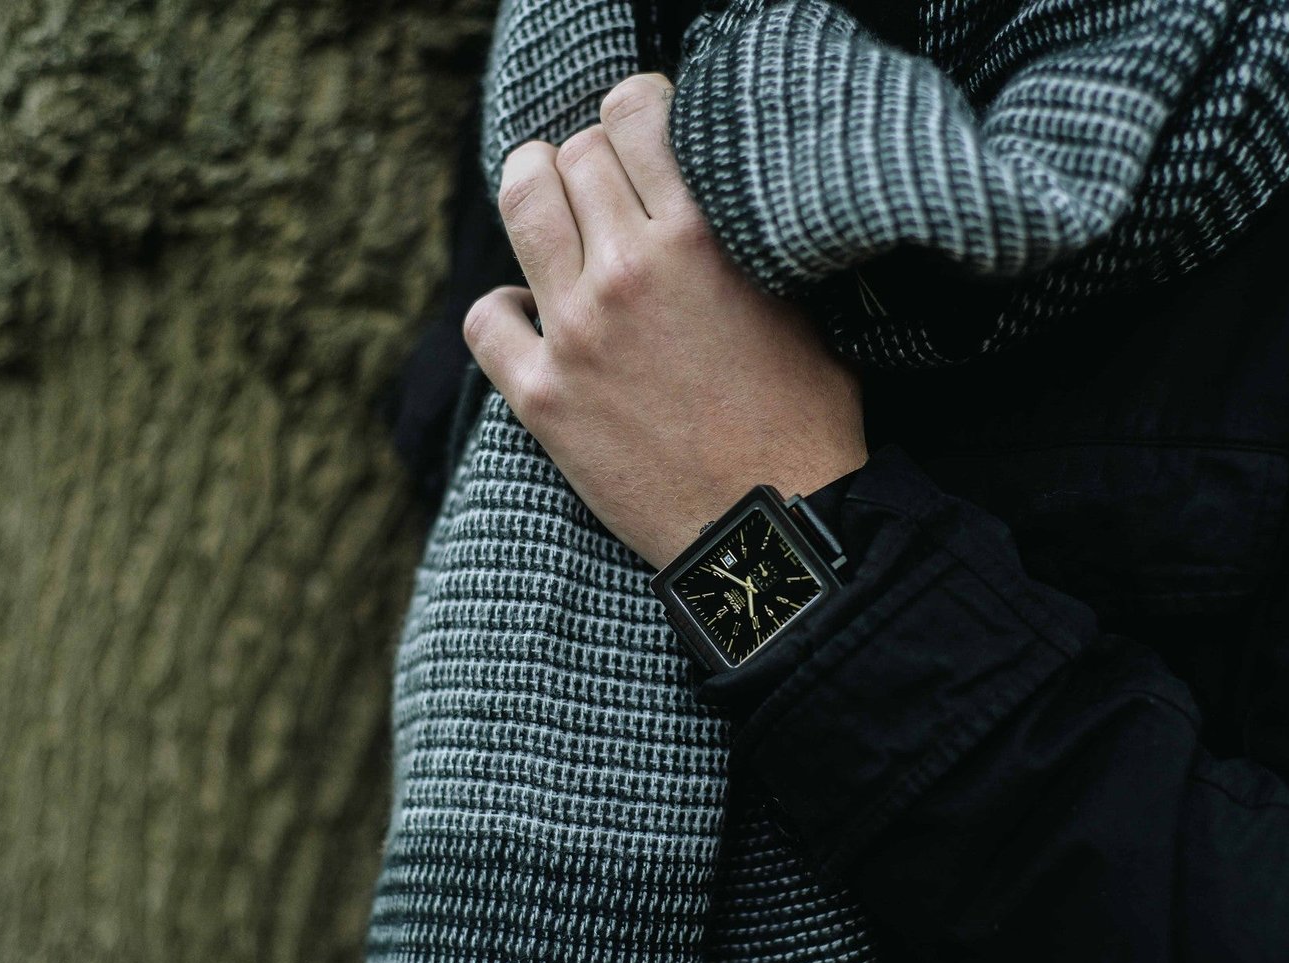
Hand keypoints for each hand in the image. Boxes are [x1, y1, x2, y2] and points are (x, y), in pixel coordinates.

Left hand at [463, 73, 867, 569]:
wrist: (769, 528)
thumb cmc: (803, 421)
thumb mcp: (797, 303)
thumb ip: (743, 237)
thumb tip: (706, 196)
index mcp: (699, 237)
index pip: (632, 114)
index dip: (632, 108)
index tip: (639, 125)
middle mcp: (628, 270)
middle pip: (574, 156)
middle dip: (587, 159)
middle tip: (603, 183)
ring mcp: (577, 332)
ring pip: (521, 206)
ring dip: (531, 192)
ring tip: (547, 206)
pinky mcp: (543, 396)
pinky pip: (485, 318)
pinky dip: (501, 309)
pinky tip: (528, 316)